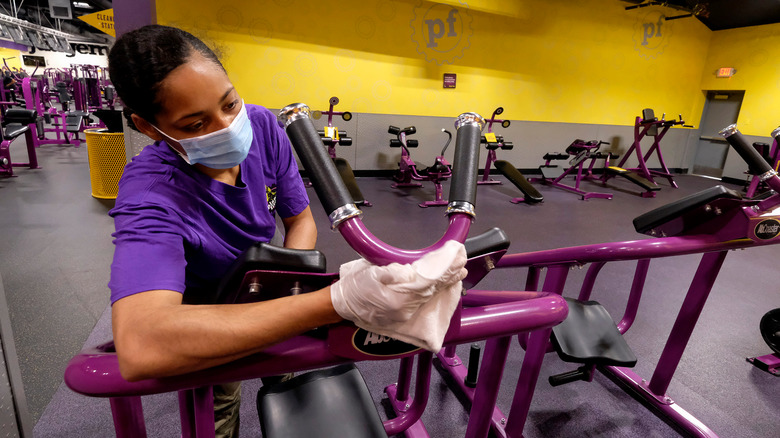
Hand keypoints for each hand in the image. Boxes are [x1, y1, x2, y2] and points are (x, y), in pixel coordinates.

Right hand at [330, 240, 466, 326]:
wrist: (342, 305)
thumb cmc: (354, 286)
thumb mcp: (371, 273)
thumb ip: (392, 272)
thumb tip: (411, 270)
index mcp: (397, 295)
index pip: (428, 277)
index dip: (444, 264)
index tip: (456, 253)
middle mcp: (405, 306)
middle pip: (433, 287)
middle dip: (450, 273)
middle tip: (463, 260)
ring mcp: (405, 312)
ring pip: (431, 294)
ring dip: (447, 282)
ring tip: (459, 271)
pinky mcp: (403, 313)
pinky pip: (424, 300)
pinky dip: (436, 290)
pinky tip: (444, 285)